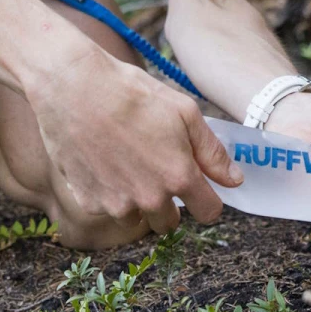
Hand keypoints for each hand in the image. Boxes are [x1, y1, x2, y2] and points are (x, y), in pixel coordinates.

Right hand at [25, 40, 241, 232]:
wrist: (75, 88)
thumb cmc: (133, 94)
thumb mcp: (184, 113)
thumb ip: (212, 152)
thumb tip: (235, 181)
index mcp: (179, 177)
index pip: (209, 212)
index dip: (207, 200)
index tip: (199, 188)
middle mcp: (149, 199)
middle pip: (170, 223)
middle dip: (170, 202)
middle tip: (156, 169)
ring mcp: (115, 204)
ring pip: (137, 218)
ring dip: (137, 201)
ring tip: (127, 163)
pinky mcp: (87, 202)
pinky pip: (107, 208)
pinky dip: (108, 193)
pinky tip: (103, 162)